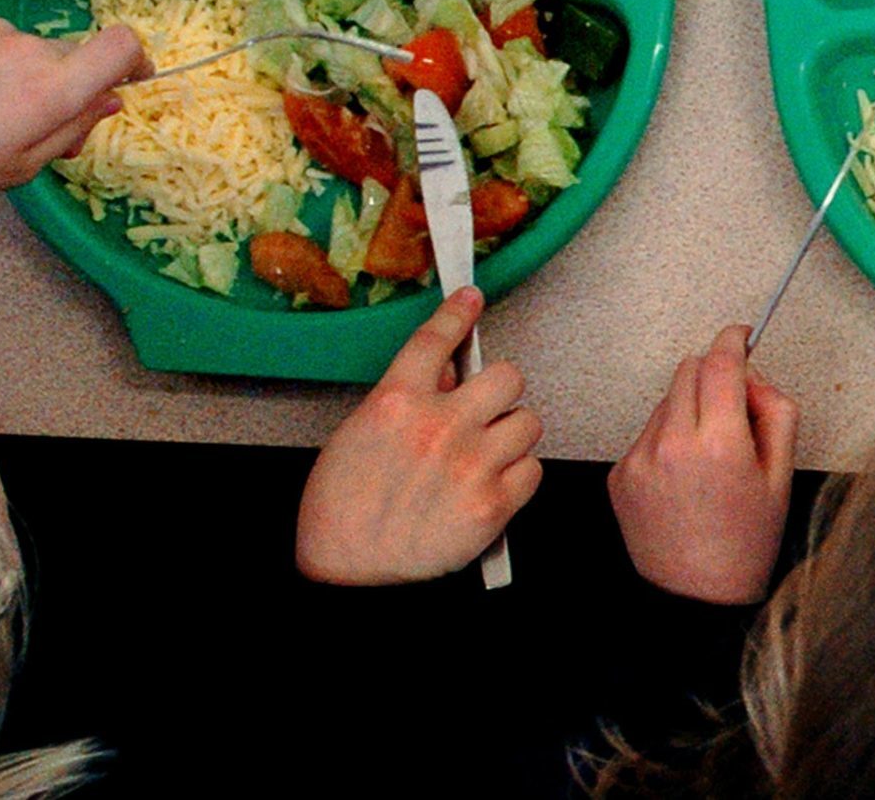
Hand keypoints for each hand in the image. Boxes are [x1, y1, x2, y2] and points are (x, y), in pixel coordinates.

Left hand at [0, 18, 149, 197]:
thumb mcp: (22, 166)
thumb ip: (74, 130)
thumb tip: (108, 100)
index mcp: (55, 89)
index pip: (121, 46)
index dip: (137, 60)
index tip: (132, 80)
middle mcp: (34, 49)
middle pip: (75, 59)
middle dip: (68, 88)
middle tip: (37, 126)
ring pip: (35, 52)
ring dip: (27, 77)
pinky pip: (1, 42)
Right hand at [296, 289, 542, 584]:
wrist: (346, 576)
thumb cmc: (341, 510)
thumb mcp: (358, 435)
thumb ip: (407, 397)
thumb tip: (448, 371)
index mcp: (396, 402)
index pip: (436, 339)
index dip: (458, 313)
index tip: (471, 299)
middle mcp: (438, 426)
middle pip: (507, 376)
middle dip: (499, 392)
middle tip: (485, 410)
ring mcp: (470, 465)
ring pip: (528, 422)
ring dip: (511, 436)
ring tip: (484, 456)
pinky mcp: (493, 504)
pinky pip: (533, 469)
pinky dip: (518, 477)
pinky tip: (491, 486)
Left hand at [609, 325, 798, 603]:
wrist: (696, 598)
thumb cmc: (745, 542)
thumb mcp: (782, 474)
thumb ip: (775, 410)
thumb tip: (751, 376)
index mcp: (719, 442)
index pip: (721, 361)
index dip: (734, 340)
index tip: (741, 335)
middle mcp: (672, 444)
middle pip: (689, 369)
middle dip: (714, 375)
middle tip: (734, 409)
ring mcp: (639, 459)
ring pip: (667, 400)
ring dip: (689, 409)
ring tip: (708, 456)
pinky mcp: (620, 474)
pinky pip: (647, 433)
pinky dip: (667, 439)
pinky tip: (684, 477)